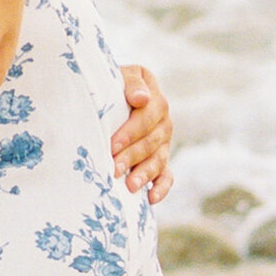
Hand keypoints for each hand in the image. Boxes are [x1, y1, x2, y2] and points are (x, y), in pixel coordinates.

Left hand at [112, 64, 173, 204]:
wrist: (108, 95)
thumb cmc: (109, 85)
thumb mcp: (118, 76)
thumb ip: (131, 84)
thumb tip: (142, 99)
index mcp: (155, 97)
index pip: (148, 116)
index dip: (130, 132)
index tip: (112, 145)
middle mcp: (163, 120)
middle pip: (152, 141)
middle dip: (132, 156)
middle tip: (115, 169)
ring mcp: (164, 141)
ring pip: (158, 159)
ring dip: (144, 174)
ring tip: (130, 186)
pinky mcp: (161, 159)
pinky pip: (167, 175)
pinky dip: (162, 187)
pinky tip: (151, 198)